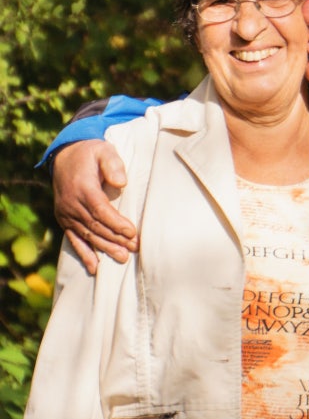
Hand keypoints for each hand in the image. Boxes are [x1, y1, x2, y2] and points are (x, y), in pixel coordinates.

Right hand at [53, 140, 137, 273]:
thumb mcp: (103, 150)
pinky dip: (84, 254)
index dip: (116, 223)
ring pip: (87, 235)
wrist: (65, 156)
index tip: (132, 232)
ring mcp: (66, 213)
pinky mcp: (65, 219)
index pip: (100, 210)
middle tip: (135, 248)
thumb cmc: (91, 153)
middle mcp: (71, 204)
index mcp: (82, 188)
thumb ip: (112, 163)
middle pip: (96, 226)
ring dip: (105, 248)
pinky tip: (94, 268)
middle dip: (116, 239)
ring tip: (123, 257)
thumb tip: (121, 182)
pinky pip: (73, 239)